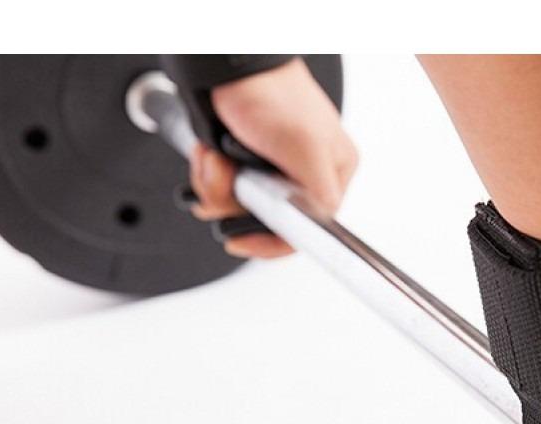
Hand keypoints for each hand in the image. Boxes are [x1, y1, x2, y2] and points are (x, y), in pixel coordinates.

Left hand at [187, 57, 358, 258]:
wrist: (230, 64)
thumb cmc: (273, 93)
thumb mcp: (307, 150)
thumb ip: (320, 196)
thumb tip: (323, 228)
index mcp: (332, 175)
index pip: (307, 231)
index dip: (269, 241)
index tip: (239, 239)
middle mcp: (302, 176)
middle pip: (265, 221)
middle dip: (234, 202)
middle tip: (227, 175)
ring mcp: (269, 170)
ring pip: (237, 205)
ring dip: (216, 184)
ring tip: (216, 156)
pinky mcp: (242, 161)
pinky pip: (220, 187)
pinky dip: (208, 171)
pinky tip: (211, 152)